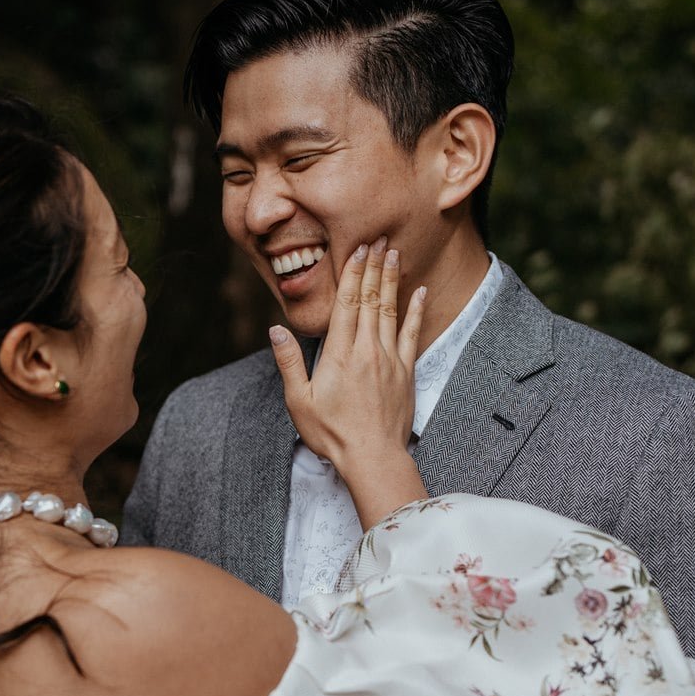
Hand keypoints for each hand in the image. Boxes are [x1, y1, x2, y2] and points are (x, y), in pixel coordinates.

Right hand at [269, 241, 426, 526]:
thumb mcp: (300, 401)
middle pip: (370, 298)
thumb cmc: (331, 433)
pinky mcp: (405, 371)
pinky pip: (411, 333)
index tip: (357, 249)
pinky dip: (415, 310)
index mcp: (339, 353)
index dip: (352, 273)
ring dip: (391, 279)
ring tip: (394, 253)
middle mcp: (367, 349)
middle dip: (373, 267)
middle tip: (378, 239)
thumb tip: (275, 330)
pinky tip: (419, 291)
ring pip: (390, 309)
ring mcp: (389, 359)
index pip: (346, 303)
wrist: (373, 457)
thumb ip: (289, 362)